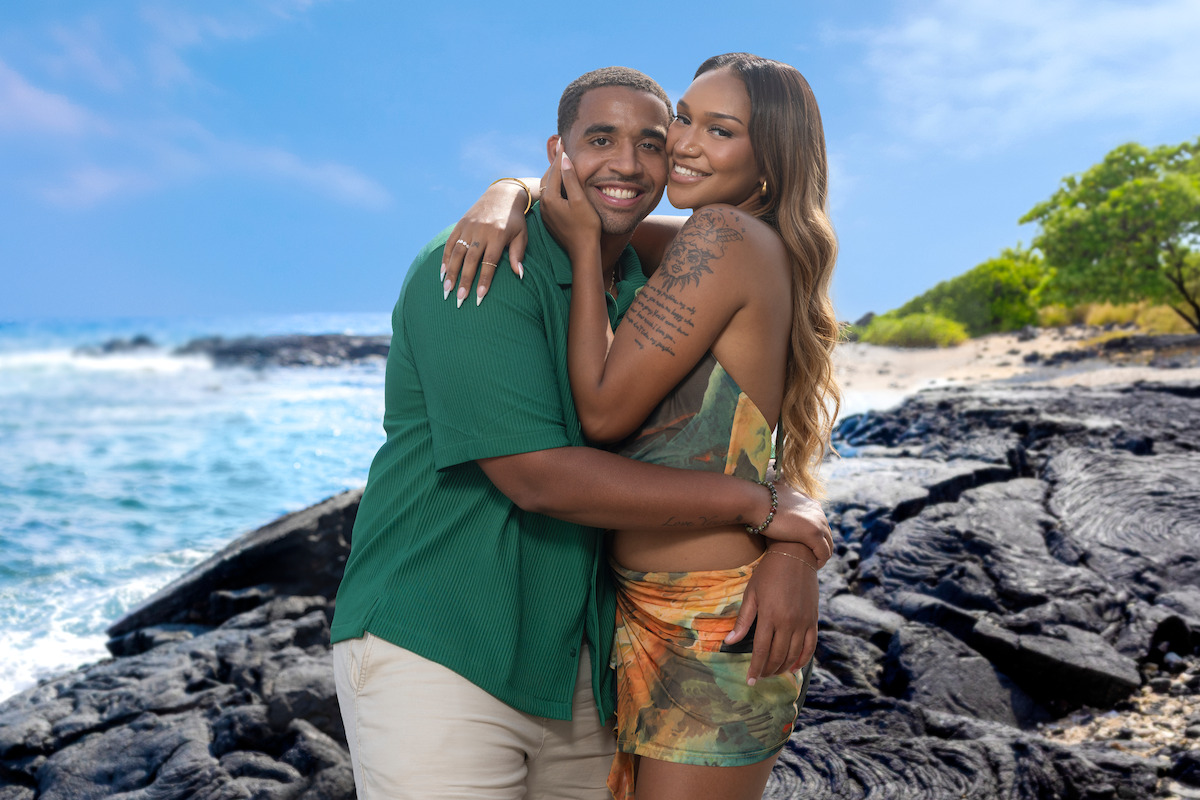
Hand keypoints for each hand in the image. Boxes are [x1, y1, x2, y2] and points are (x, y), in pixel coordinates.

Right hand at [440, 180, 530, 307]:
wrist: (502, 194)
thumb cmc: (515, 220)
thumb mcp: (521, 235)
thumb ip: (518, 254)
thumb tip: (520, 275)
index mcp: (497, 235)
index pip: (489, 263)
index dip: (484, 281)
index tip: (479, 298)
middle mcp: (481, 231)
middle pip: (470, 260)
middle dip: (464, 281)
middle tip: (459, 299)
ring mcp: (469, 227)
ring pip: (457, 253)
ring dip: (451, 272)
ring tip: (447, 289)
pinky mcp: (461, 224)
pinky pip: (451, 243)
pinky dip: (446, 258)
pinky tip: (443, 272)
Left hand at [540, 147, 601, 262]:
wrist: (583, 251)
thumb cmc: (586, 226)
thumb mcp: (580, 200)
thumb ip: (571, 179)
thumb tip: (564, 159)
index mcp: (551, 198)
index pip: (554, 171)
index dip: (560, 155)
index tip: (562, 140)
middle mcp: (545, 205)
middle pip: (549, 178)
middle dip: (555, 162)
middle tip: (559, 145)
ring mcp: (547, 214)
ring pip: (549, 188)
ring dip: (554, 174)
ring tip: (560, 160)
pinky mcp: (551, 220)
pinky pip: (552, 197)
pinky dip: (556, 186)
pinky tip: (561, 183)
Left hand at [725, 546, 818, 680]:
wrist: (796, 554)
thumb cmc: (768, 572)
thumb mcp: (751, 593)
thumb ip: (743, 620)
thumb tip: (729, 642)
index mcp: (770, 616)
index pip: (761, 650)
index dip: (755, 668)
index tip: (750, 680)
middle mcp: (788, 622)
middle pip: (778, 656)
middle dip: (767, 670)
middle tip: (760, 677)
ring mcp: (803, 622)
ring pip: (794, 654)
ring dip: (783, 668)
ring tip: (773, 673)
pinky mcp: (813, 619)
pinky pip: (810, 646)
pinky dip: (803, 659)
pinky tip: (794, 667)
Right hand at [763, 483, 832, 567]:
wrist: (756, 502)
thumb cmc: (760, 503)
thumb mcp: (777, 500)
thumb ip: (784, 503)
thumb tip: (775, 504)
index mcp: (811, 504)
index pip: (820, 523)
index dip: (815, 537)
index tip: (806, 547)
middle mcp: (818, 512)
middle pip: (827, 535)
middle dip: (820, 548)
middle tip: (809, 560)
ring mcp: (818, 522)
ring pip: (828, 546)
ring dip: (821, 557)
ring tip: (809, 565)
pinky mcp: (814, 534)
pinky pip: (824, 553)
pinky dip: (820, 562)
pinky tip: (810, 567)